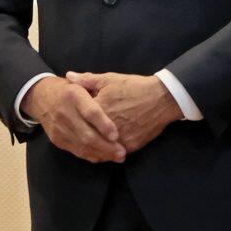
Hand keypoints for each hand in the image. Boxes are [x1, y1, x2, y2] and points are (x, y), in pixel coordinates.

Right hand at [22, 77, 125, 162]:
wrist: (41, 97)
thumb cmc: (69, 89)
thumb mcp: (81, 82)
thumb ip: (96, 87)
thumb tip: (114, 93)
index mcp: (73, 94)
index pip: (91, 112)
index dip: (104, 125)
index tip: (117, 136)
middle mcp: (64, 112)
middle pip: (87, 134)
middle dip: (106, 147)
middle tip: (122, 153)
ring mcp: (59, 128)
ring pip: (82, 146)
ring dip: (102, 154)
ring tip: (117, 157)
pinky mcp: (57, 140)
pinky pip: (76, 151)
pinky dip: (92, 155)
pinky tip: (104, 157)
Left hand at [65, 71, 182, 154]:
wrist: (161, 98)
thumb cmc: (134, 87)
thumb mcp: (109, 79)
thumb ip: (87, 80)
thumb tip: (68, 76)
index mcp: (98, 109)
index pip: (78, 118)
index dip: (74, 118)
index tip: (71, 118)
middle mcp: (106, 127)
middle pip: (87, 136)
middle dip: (81, 136)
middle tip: (77, 134)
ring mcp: (118, 139)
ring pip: (100, 148)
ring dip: (93, 147)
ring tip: (88, 144)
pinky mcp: (130, 146)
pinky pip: (113, 153)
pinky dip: (107, 152)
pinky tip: (103, 149)